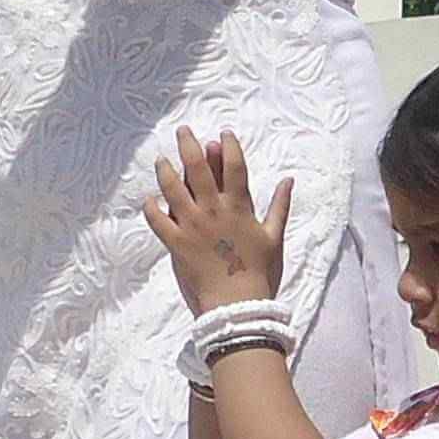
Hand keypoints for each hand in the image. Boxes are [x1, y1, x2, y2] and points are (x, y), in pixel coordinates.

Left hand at [147, 128, 294, 311]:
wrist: (238, 306)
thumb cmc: (260, 273)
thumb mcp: (275, 237)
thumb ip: (279, 206)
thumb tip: (288, 180)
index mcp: (239, 207)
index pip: (234, 166)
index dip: (229, 146)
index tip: (223, 133)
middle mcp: (214, 210)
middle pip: (199, 169)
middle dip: (189, 146)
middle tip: (183, 131)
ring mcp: (192, 226)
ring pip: (173, 190)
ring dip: (166, 171)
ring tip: (161, 159)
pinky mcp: (176, 244)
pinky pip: (158, 222)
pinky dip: (152, 210)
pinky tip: (149, 201)